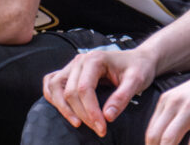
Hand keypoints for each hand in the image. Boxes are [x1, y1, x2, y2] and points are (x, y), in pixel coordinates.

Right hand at [41, 48, 157, 136]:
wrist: (138, 59)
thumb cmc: (138, 68)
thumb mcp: (137, 81)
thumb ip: (122, 98)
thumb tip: (107, 116)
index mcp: (94, 59)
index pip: (84, 88)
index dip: (91, 111)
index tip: (102, 128)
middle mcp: (79, 61)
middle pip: (69, 91)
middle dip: (82, 114)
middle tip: (98, 129)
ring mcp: (72, 66)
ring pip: (55, 87)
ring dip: (63, 107)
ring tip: (78, 123)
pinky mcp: (70, 72)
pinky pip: (51, 83)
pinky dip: (53, 96)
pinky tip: (63, 109)